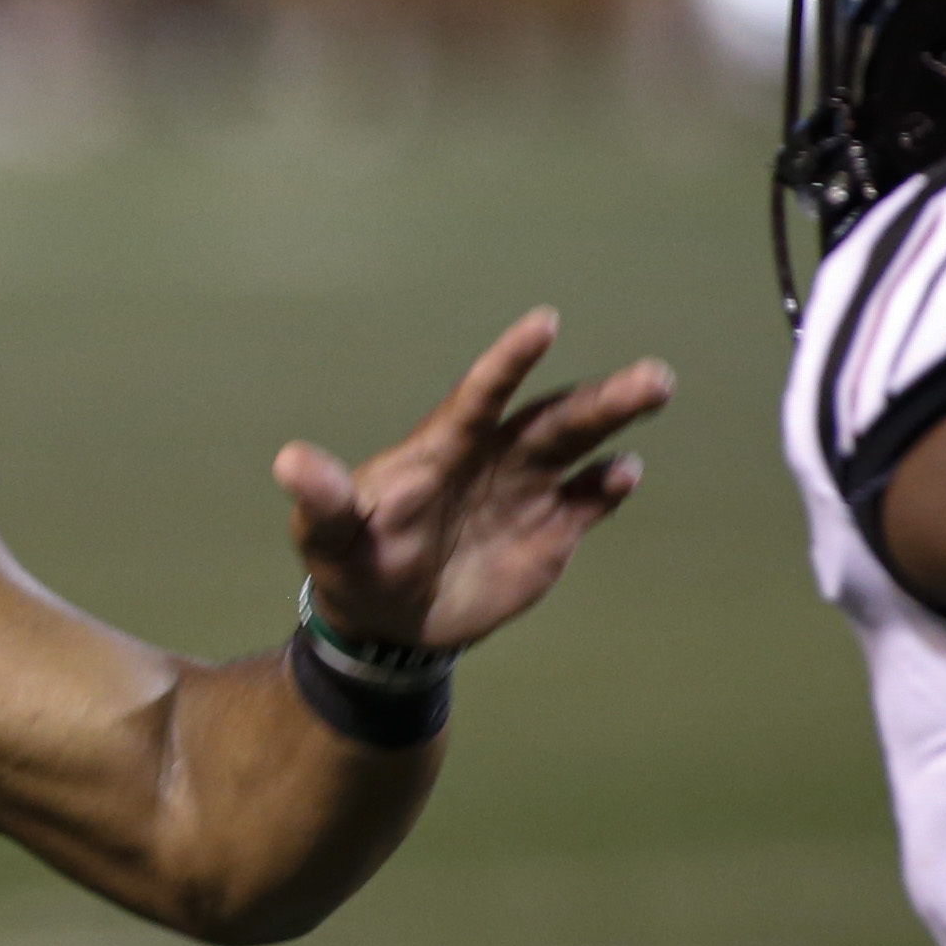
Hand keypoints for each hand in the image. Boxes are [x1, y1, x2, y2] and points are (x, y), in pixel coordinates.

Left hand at [275, 313, 669, 648]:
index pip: (481, 396)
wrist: (388, 621)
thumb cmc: (352, 563)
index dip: (510, 361)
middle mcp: (494, 457)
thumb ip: (321, 500)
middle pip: (552, 418)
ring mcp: (526, 491)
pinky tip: (625, 473)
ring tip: (656, 389)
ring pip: (580, 446)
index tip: (544, 324)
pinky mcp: (549, 532)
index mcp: (444, 447)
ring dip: (617, 420)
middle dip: (600, 397)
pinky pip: (587, 502)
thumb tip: (288, 462)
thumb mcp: (327, 537)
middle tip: (652, 375)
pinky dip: (608, 486)